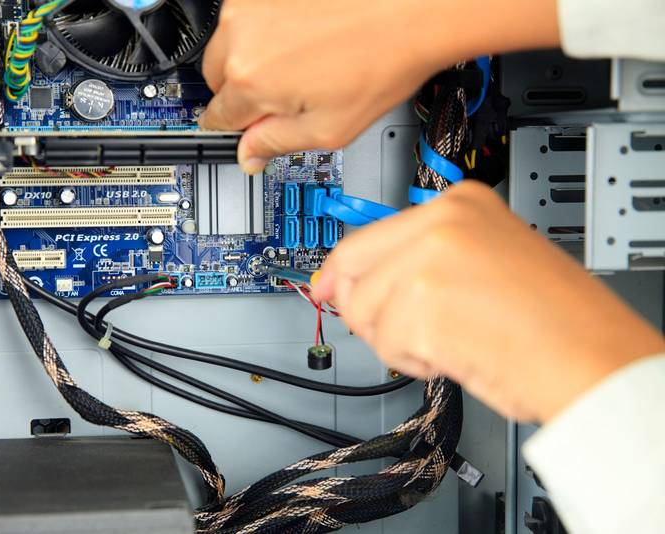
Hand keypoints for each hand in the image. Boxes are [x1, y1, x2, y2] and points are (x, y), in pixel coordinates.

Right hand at [200, 0, 560, 173]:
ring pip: (231, 49)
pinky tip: (305, 43)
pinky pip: (250, 22)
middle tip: (288, 101)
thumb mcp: (327, 130)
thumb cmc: (380, 62)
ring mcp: (252, 6)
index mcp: (250, 80)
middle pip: (218, 82)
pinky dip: (266, 36)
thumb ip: (276, 144)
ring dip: (253, 63)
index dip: (239, 132)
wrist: (413, 11)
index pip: (216, 120)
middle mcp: (241, 37)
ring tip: (304, 67)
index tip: (252, 132)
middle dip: (244, 96)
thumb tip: (249, 156)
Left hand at [313, 183, 664, 422]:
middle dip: (363, 310)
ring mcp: (429, 257)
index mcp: (461, 203)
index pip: (368, 234)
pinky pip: (386, 343)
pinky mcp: (422, 301)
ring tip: (451, 340)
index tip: (325, 284)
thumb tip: (361, 283)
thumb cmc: (554, 322)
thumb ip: (423, 261)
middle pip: (352, 270)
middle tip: (402, 331)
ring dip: (398, 341)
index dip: (339, 270)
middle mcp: (442, 220)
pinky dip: (415, 361)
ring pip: (365, 311)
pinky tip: (457, 352)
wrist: (593, 359)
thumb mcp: (485, 262)